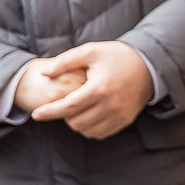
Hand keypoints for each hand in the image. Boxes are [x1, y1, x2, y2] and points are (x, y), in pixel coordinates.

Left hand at [27, 41, 153, 137]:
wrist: (148, 65)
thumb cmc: (116, 56)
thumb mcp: (90, 51)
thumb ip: (65, 61)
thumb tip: (44, 73)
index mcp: (100, 87)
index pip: (68, 106)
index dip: (49, 112)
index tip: (35, 115)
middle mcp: (111, 104)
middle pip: (75, 121)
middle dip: (63, 115)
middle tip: (64, 103)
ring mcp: (120, 115)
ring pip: (86, 130)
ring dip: (76, 122)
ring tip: (76, 108)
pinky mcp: (125, 120)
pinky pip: (100, 133)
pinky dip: (89, 128)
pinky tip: (88, 115)